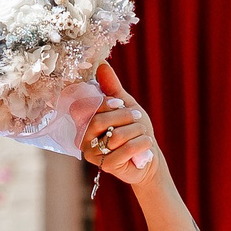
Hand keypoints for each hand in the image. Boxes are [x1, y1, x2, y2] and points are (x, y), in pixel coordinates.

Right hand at [83, 62, 159, 186]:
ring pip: (115, 135)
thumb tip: (101, 64)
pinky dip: (142, 143)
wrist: (147, 155)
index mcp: (83, 121)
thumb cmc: (133, 129)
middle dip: (125, 116)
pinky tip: (146, 143)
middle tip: (138, 117)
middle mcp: (83, 138)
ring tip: (143, 133)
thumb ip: (112, 87)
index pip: (84, 107)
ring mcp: (93, 154)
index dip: (104, 103)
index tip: (120, 103)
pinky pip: (126, 149)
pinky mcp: (106, 166)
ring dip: (137, 130)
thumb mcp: (125, 105)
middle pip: (99, 121)